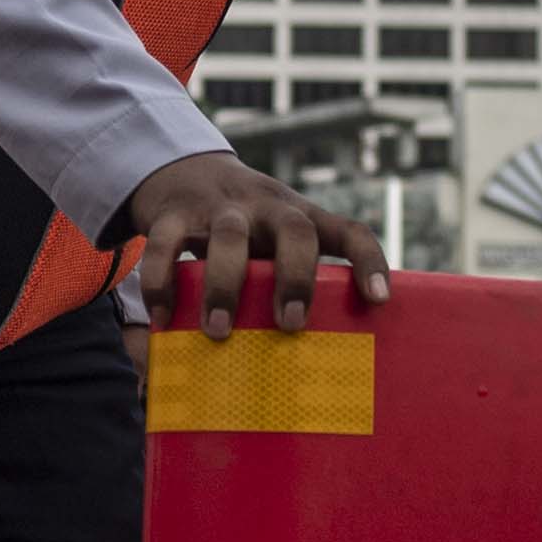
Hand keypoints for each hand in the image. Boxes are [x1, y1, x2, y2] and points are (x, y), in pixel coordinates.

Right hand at [115, 150, 389, 340]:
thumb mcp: (274, 244)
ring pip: (230, 235)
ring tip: (219, 332)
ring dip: (225, 284)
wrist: (183, 170)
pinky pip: (166, 242)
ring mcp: (221, 208)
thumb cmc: (244, 234)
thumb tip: (303, 372)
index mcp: (303, 219)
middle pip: (295, 231)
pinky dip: (162, 280)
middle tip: (291, 325)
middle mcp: (269, 209)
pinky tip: (163, 317)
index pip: (350, 232)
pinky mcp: (174, 213)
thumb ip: (288, 286)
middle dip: (296, 278)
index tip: (380, 301)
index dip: (370, 262)